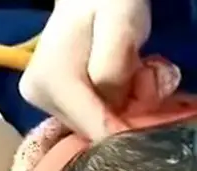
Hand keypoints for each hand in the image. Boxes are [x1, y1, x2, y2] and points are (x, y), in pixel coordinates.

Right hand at [19, 0, 151, 139]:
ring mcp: (49, 103)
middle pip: (100, 130)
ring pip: (104, 125)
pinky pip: (101, 117)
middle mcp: (42, 99)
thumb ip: (113, 72)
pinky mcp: (60, 103)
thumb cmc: (109, 4)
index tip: (154, 110)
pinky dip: (122, 102)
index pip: (97, 131)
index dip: (131, 130)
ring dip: (130, 104)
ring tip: (138, 69)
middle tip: (146, 74)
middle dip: (131, 111)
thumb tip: (112, 111)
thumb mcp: (119, 30)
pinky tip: (129, 76)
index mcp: (51, 83)